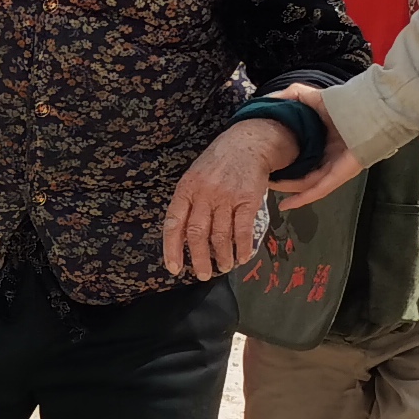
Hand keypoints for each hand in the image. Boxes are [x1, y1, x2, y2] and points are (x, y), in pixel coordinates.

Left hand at [164, 120, 294, 278]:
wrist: (247, 144)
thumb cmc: (217, 164)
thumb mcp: (194, 177)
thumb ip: (188, 203)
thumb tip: (182, 238)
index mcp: (186, 189)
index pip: (173, 222)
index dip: (172, 248)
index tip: (174, 268)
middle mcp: (204, 193)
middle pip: (197, 233)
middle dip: (199, 259)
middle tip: (202, 274)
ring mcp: (226, 197)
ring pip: (220, 236)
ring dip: (222, 257)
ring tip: (223, 267)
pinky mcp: (247, 200)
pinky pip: (242, 230)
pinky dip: (242, 248)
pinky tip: (242, 257)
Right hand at [269, 89, 363, 206]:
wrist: (368, 111)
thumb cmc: (345, 105)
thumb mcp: (312, 97)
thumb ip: (291, 96)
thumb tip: (268, 101)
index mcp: (320, 139)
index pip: (297, 154)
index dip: (281, 158)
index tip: (263, 159)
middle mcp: (325, 156)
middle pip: (300, 172)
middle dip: (282, 179)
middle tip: (264, 180)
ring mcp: (333, 168)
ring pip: (307, 185)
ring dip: (289, 190)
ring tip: (271, 192)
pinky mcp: (338, 176)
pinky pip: (318, 190)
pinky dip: (303, 198)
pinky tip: (288, 204)